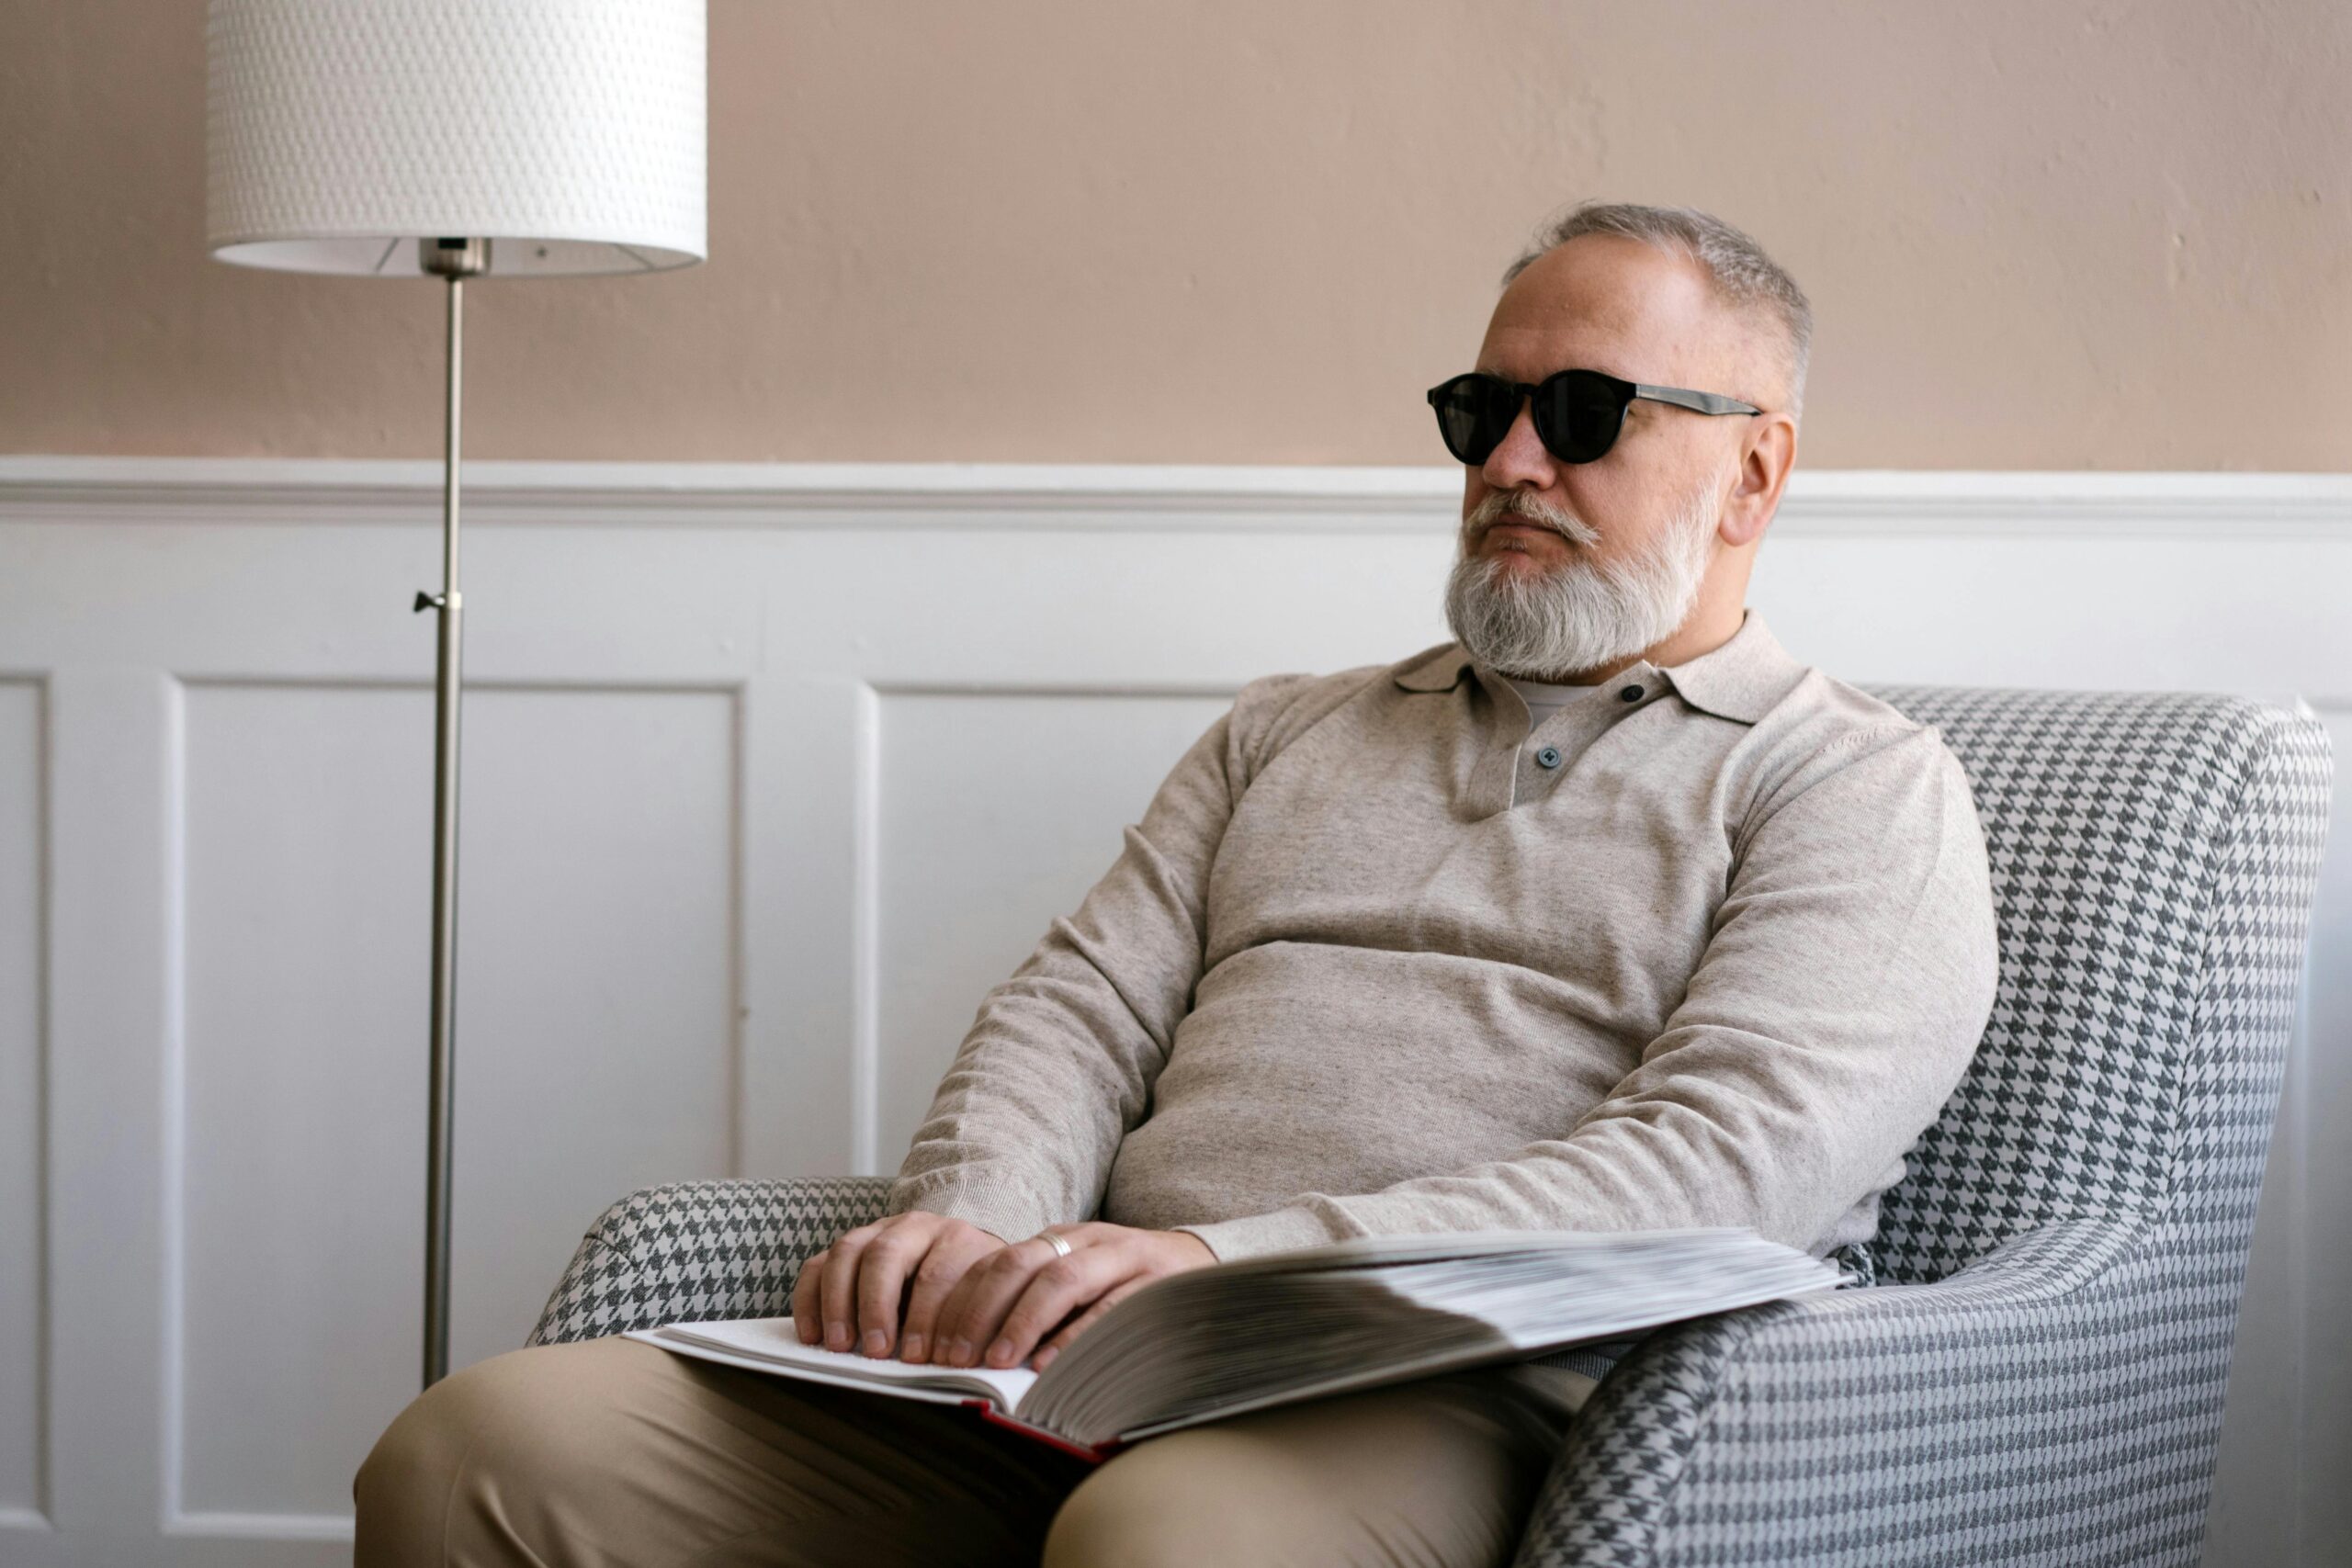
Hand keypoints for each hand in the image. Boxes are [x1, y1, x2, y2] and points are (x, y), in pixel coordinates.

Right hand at [791, 1212, 1006, 1363]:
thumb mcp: (983, 1303)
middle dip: (876, 1305)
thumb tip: (958, 1366)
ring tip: (839, 1345)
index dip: (925, 1318)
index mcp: (957, 1240)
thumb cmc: (972, 1292)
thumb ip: (970, 1326)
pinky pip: (818, 1264)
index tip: (917, 1357)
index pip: (937, 1274)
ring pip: (847, 1251)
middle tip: (874, 1350)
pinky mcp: (849, 1247)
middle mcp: (916, 1227)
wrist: (964, 1257)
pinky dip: (810, 1299)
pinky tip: (812, 1334)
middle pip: (887, 1254)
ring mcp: (878, 1231)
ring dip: (838, 1302)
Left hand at [930, 1222, 1217, 1372]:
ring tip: (997, 1361)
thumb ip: (1037, 1303)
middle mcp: (1086, 1240)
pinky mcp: (1155, 1280)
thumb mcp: (1079, 1282)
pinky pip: (1109, 1305)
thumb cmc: (1129, 1286)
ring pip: (1062, 1278)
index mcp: (1059, 1238)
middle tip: (956, 1356)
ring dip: (1024, 1321)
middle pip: (1020, 1264)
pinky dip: (1077, 1334)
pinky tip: (1052, 1363)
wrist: (1206, 1264)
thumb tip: (974, 1351)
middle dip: (981, 1310)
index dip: (961, 1302)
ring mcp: (1123, 1256)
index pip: (996, 1261)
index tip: (934, 1344)